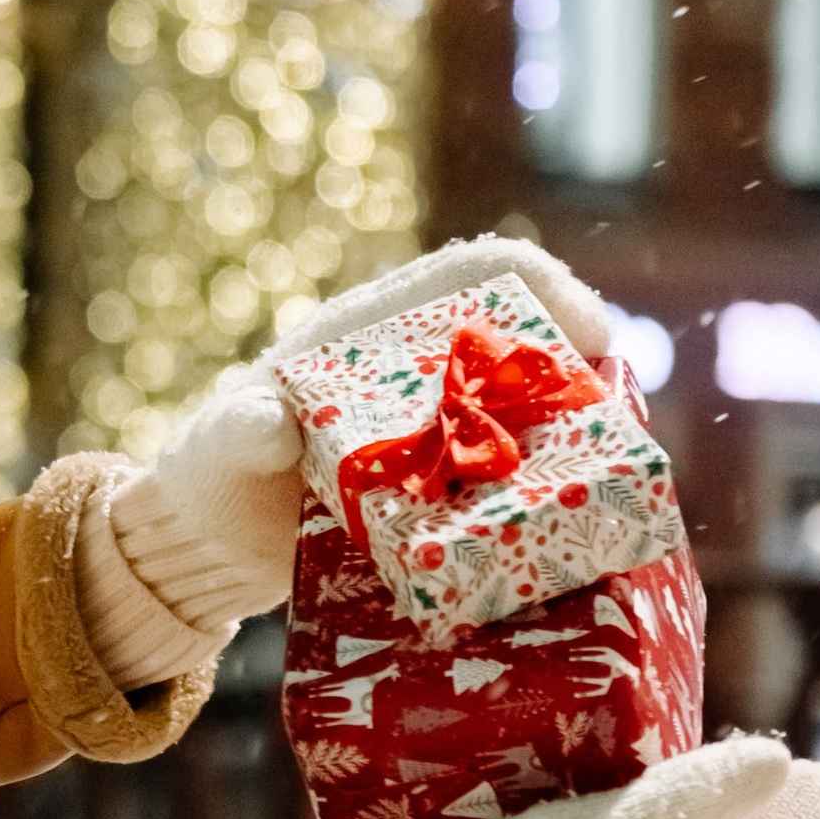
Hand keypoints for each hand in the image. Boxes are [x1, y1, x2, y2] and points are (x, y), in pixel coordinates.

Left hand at [117, 235, 616, 627]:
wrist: (206, 545)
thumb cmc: (210, 472)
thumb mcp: (221, 446)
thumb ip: (242, 427)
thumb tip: (273, 425)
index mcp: (378, 331)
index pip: (478, 273)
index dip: (542, 286)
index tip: (589, 333)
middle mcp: (424, 374)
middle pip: (530, 347)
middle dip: (582, 377)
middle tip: (612, 430)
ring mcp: (442, 437)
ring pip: (536, 421)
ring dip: (577, 446)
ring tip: (602, 488)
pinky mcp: (447, 498)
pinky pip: (515, 489)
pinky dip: (548, 504)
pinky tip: (567, 537)